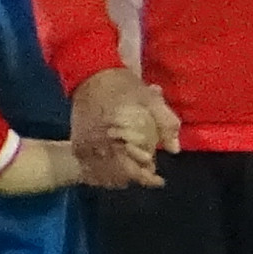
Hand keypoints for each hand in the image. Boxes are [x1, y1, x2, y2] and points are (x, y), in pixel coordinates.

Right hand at [69, 66, 178, 186]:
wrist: (90, 73)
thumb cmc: (123, 86)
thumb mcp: (151, 99)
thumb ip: (166, 124)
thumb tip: (175, 149)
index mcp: (117, 136)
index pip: (132, 170)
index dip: (148, 178)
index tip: (160, 180)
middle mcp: (97, 146)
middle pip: (117, 177)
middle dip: (135, 177)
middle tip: (149, 171)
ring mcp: (84, 147)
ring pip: (102, 176)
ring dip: (119, 178)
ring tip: (134, 171)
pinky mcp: (77, 144)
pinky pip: (88, 169)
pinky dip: (102, 174)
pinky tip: (114, 170)